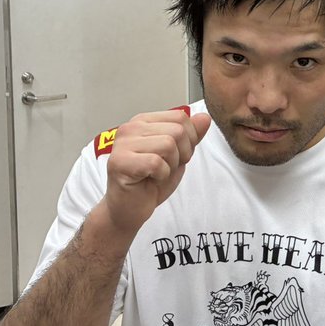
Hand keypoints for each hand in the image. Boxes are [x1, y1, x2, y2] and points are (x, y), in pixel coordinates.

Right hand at [102, 109, 212, 235]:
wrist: (129, 209)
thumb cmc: (150, 182)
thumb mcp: (179, 155)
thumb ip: (191, 136)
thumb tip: (205, 117)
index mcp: (143, 121)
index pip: (180, 117)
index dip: (189, 139)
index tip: (176, 155)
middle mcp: (130, 128)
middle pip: (177, 131)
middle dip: (181, 154)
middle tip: (165, 168)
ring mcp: (122, 144)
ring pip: (168, 145)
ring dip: (170, 165)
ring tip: (157, 173)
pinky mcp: (119, 162)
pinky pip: (156, 163)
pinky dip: (161, 175)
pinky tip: (150, 179)